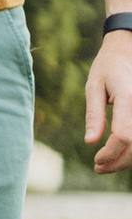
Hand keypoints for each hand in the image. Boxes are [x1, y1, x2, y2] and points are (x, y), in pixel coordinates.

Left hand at [87, 27, 131, 177]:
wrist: (128, 50)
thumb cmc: (108, 67)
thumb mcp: (94, 86)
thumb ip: (94, 115)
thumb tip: (91, 142)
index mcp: (128, 97)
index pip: (123, 135)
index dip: (110, 153)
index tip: (95, 159)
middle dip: (118, 162)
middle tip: (98, 168)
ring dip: (126, 160)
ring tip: (105, 165)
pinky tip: (119, 154)